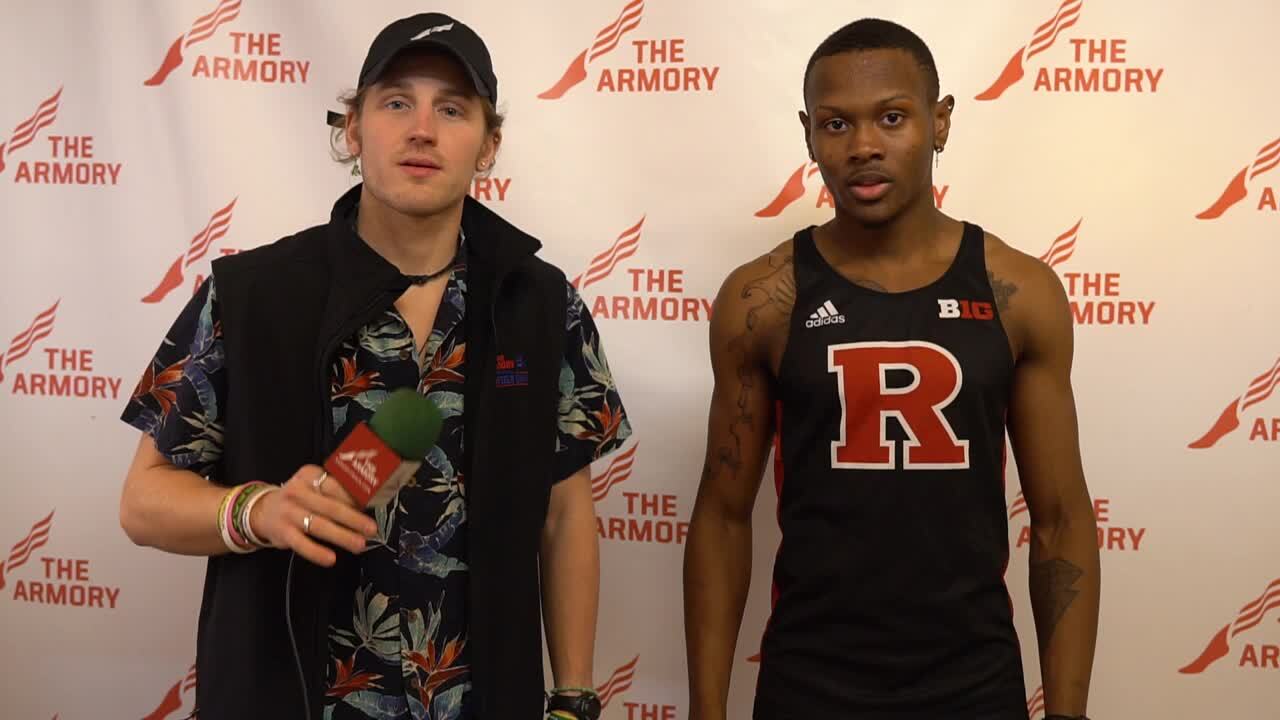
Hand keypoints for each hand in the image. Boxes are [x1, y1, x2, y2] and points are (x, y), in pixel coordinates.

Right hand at [249, 464, 377, 565]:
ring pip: (319, 525)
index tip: (370, 508)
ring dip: (342, 536)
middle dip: (354, 519)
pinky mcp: (282, 532)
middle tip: (371, 529)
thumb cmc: (298, 499)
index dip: (354, 498)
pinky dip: (316, 552)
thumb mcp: (312, 487)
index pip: (334, 486)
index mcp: (309, 475)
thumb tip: (365, 504)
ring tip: (359, 544)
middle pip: (330, 507)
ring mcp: (289, 512)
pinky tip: (331, 558)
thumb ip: (334, 492)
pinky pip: (301, 543)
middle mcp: (298, 492)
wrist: (261, 510)